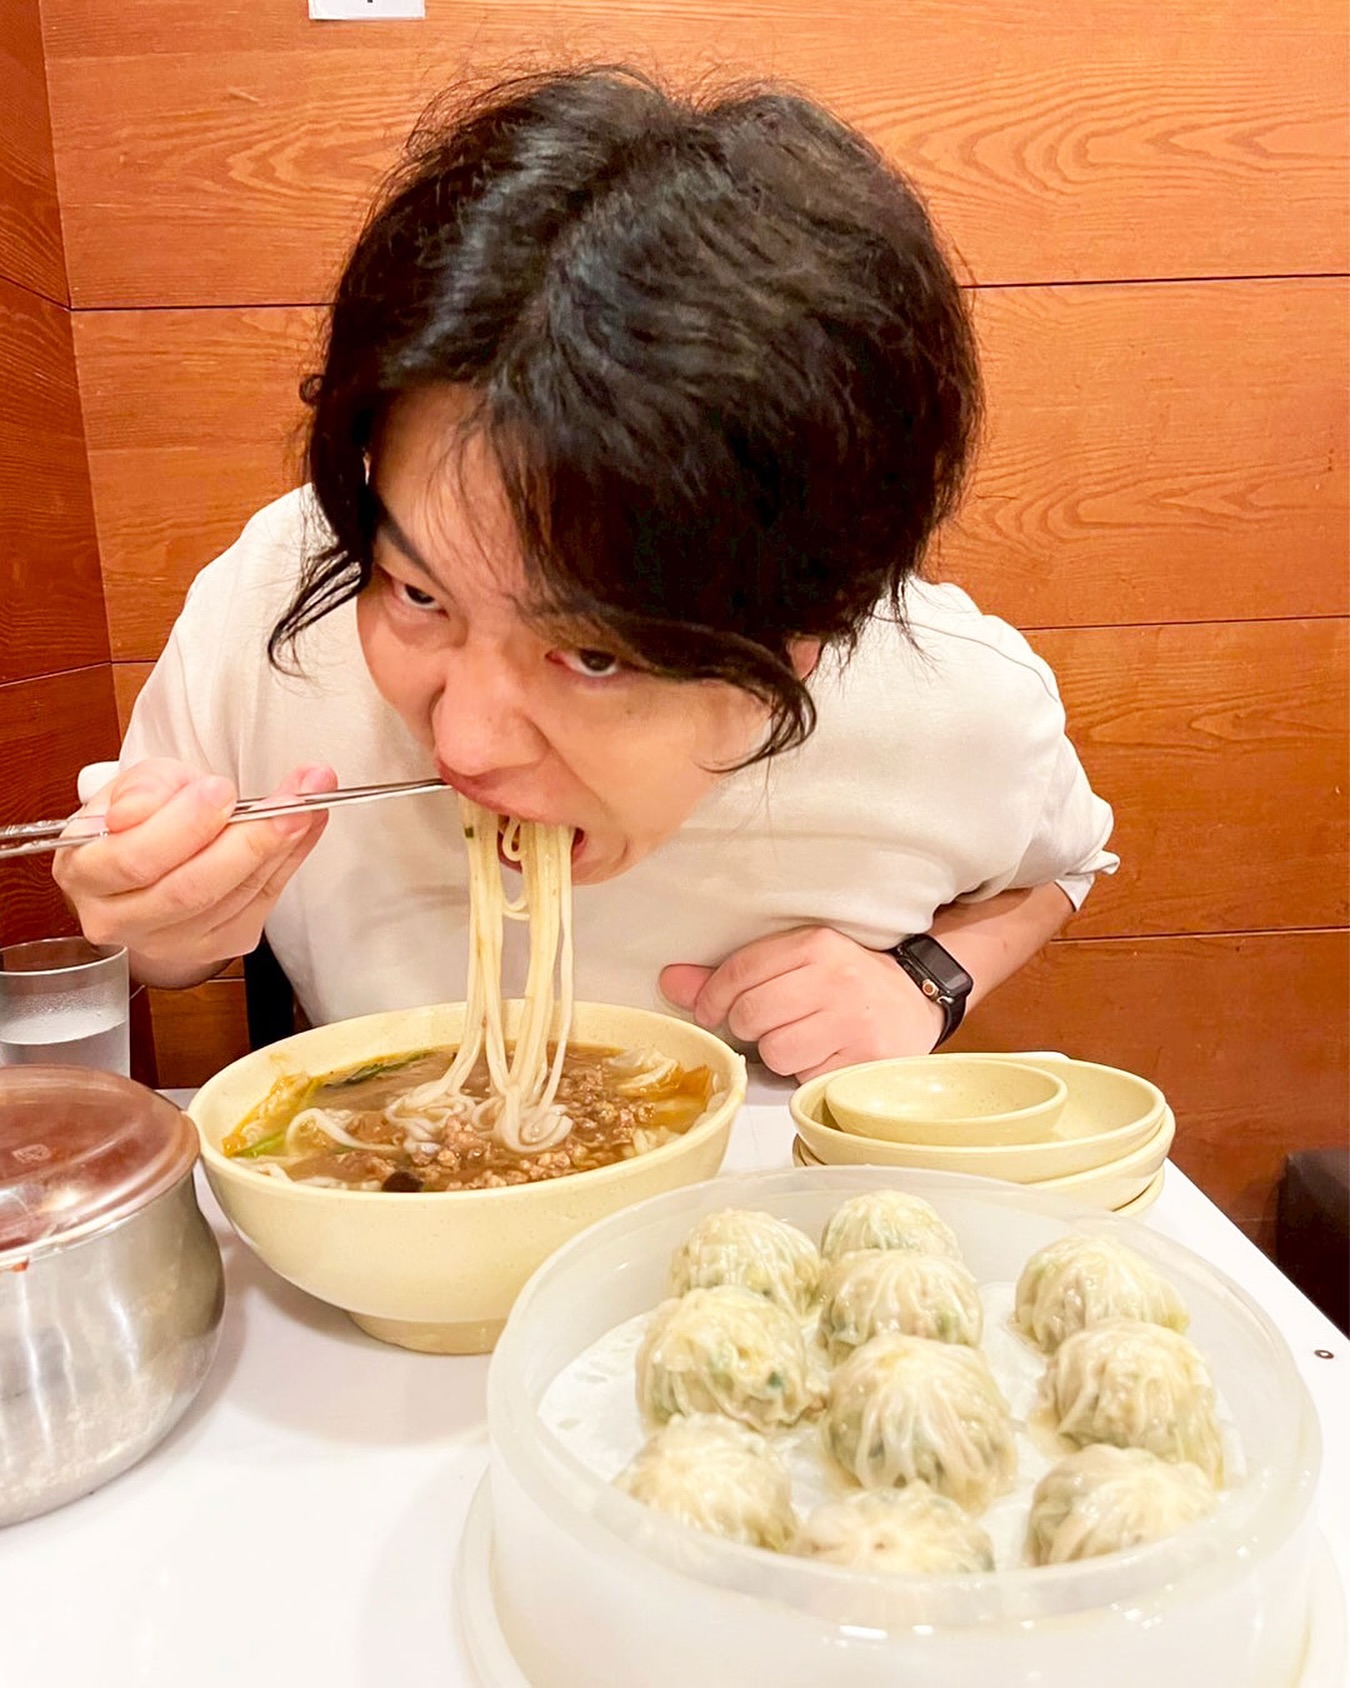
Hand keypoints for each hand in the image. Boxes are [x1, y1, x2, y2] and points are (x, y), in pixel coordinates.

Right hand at [53, 757, 337, 985]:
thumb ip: (142, 789)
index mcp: (85, 872)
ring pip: (232, 899)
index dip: (183, 826)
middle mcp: (119, 918)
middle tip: (290, 801)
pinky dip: (290, 860)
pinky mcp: (216, 945)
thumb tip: (139, 811)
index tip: (222, 790)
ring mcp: (169, 941)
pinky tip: (307, 826)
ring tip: (310, 802)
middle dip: (248, 841)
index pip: (133, 860)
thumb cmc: (143, 817)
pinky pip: (260, 903)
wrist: (155, 855)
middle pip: (190, 889)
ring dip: (280, 847)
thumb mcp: (136, 785)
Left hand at [660, 925, 946, 1080]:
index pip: (740, 970)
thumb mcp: (796, 962)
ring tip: (798, 1039)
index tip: (709, 1010)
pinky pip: (806, 1076)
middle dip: (745, 1027)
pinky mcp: (864, 1059)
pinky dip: (805, 1071)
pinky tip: (822, 1054)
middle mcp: (835, 978)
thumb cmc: (845, 981)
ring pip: (776, 1051)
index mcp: (814, 944)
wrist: (916, 1000)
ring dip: (777, 1053)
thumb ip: (731, 974)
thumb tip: (670, 982)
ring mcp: (852, 1021)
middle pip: (751, 1014)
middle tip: (763, 1026)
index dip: (711, 997)